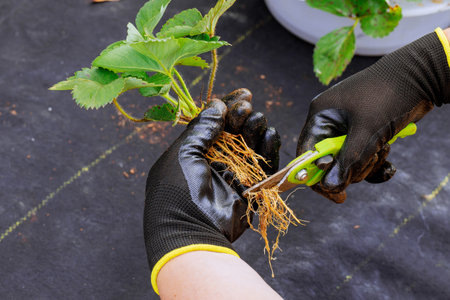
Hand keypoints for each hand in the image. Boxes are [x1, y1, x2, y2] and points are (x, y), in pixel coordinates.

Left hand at [144, 89, 279, 292]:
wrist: (189, 229)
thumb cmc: (178, 189)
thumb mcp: (184, 152)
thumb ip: (202, 127)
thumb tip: (217, 104)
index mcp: (194, 151)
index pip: (215, 123)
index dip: (229, 107)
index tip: (243, 94)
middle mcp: (215, 161)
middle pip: (235, 132)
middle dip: (243, 117)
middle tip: (246, 109)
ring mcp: (233, 174)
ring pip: (251, 145)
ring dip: (256, 130)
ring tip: (257, 121)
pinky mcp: (251, 187)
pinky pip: (264, 165)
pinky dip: (269, 149)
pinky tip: (270, 135)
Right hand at [297, 30, 449, 202]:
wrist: (422, 76)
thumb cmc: (388, 96)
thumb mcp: (367, 131)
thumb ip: (348, 161)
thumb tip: (331, 187)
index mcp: (322, 116)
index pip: (307, 153)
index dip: (316, 175)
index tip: (334, 192)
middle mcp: (332, 122)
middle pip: (330, 161)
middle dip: (351, 168)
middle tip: (368, 164)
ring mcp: (350, 128)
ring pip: (349, 161)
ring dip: (367, 164)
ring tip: (383, 150)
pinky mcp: (366, 132)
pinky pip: (363, 157)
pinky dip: (375, 163)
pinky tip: (389, 165)